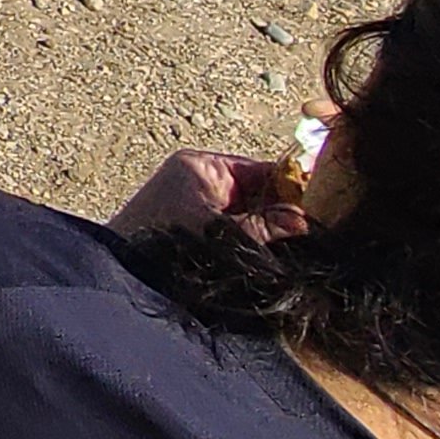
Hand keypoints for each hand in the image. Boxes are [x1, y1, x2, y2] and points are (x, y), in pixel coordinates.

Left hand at [108, 149, 304, 243]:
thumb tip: (303, 220)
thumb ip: (263, 226)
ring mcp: (191, 199)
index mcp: (202, 167)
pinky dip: (246, 238)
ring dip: (265, 229)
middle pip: (256, 191)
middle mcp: (197, 177)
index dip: (291, 189)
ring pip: (245, 211)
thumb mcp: (223, 234)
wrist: (119, 271)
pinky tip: (265, 255)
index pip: (262, 170)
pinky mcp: (188, 222)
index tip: (320, 209)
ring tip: (292, 246)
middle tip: (310, 233)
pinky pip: (229, 225)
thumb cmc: (165, 245)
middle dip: (280, 213)